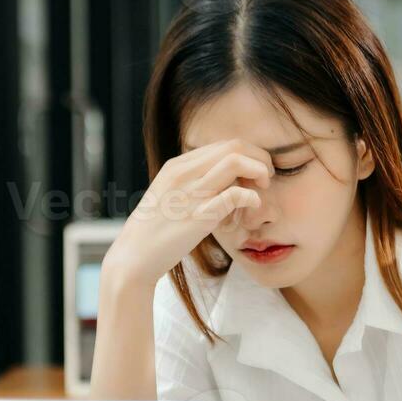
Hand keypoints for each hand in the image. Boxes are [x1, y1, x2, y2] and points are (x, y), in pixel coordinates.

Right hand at [103, 138, 273, 285]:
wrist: (134, 256)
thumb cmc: (155, 229)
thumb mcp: (170, 195)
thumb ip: (192, 182)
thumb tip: (221, 178)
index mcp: (178, 166)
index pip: (224, 144)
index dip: (249, 153)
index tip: (256, 171)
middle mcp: (185, 174)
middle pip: (234, 146)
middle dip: (259, 157)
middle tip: (267, 177)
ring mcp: (192, 194)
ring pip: (236, 162)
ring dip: (259, 171)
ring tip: (264, 187)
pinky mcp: (200, 216)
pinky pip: (235, 194)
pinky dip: (252, 197)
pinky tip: (254, 206)